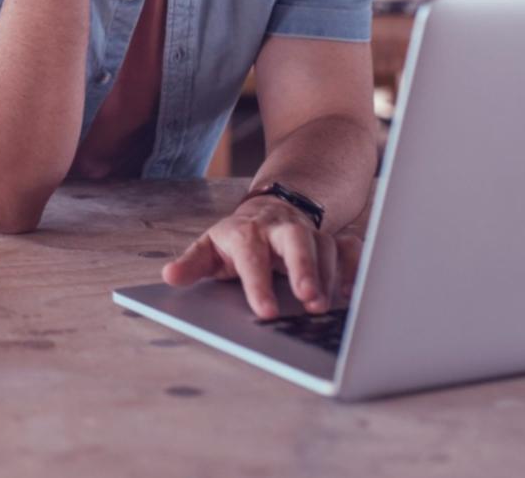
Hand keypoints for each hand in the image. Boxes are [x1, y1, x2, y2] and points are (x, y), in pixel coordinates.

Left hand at [161, 195, 363, 319]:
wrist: (268, 211)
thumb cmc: (237, 240)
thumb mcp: (209, 249)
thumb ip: (192, 264)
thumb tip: (170, 276)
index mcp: (246, 232)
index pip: (251, 255)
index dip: (258, 284)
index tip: (266, 313)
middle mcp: (279, 229)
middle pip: (295, 239)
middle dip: (304, 267)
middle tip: (308, 299)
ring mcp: (308, 232)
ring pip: (325, 245)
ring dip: (328, 275)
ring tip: (324, 306)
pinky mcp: (331, 239)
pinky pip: (349, 248)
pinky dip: (354, 267)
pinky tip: (350, 293)